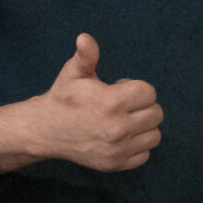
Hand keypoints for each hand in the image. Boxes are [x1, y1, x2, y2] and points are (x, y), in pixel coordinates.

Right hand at [0, 34, 162, 173]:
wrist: (47, 130)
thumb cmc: (64, 98)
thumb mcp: (73, 73)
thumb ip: (86, 56)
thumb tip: (84, 38)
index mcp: (111, 102)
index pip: (149, 93)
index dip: (136, 88)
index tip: (119, 90)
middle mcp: (117, 128)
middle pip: (156, 114)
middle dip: (142, 106)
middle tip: (121, 106)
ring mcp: (118, 149)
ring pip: (155, 135)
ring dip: (143, 126)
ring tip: (123, 121)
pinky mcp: (116, 164)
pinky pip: (145, 154)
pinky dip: (137, 145)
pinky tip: (121, 137)